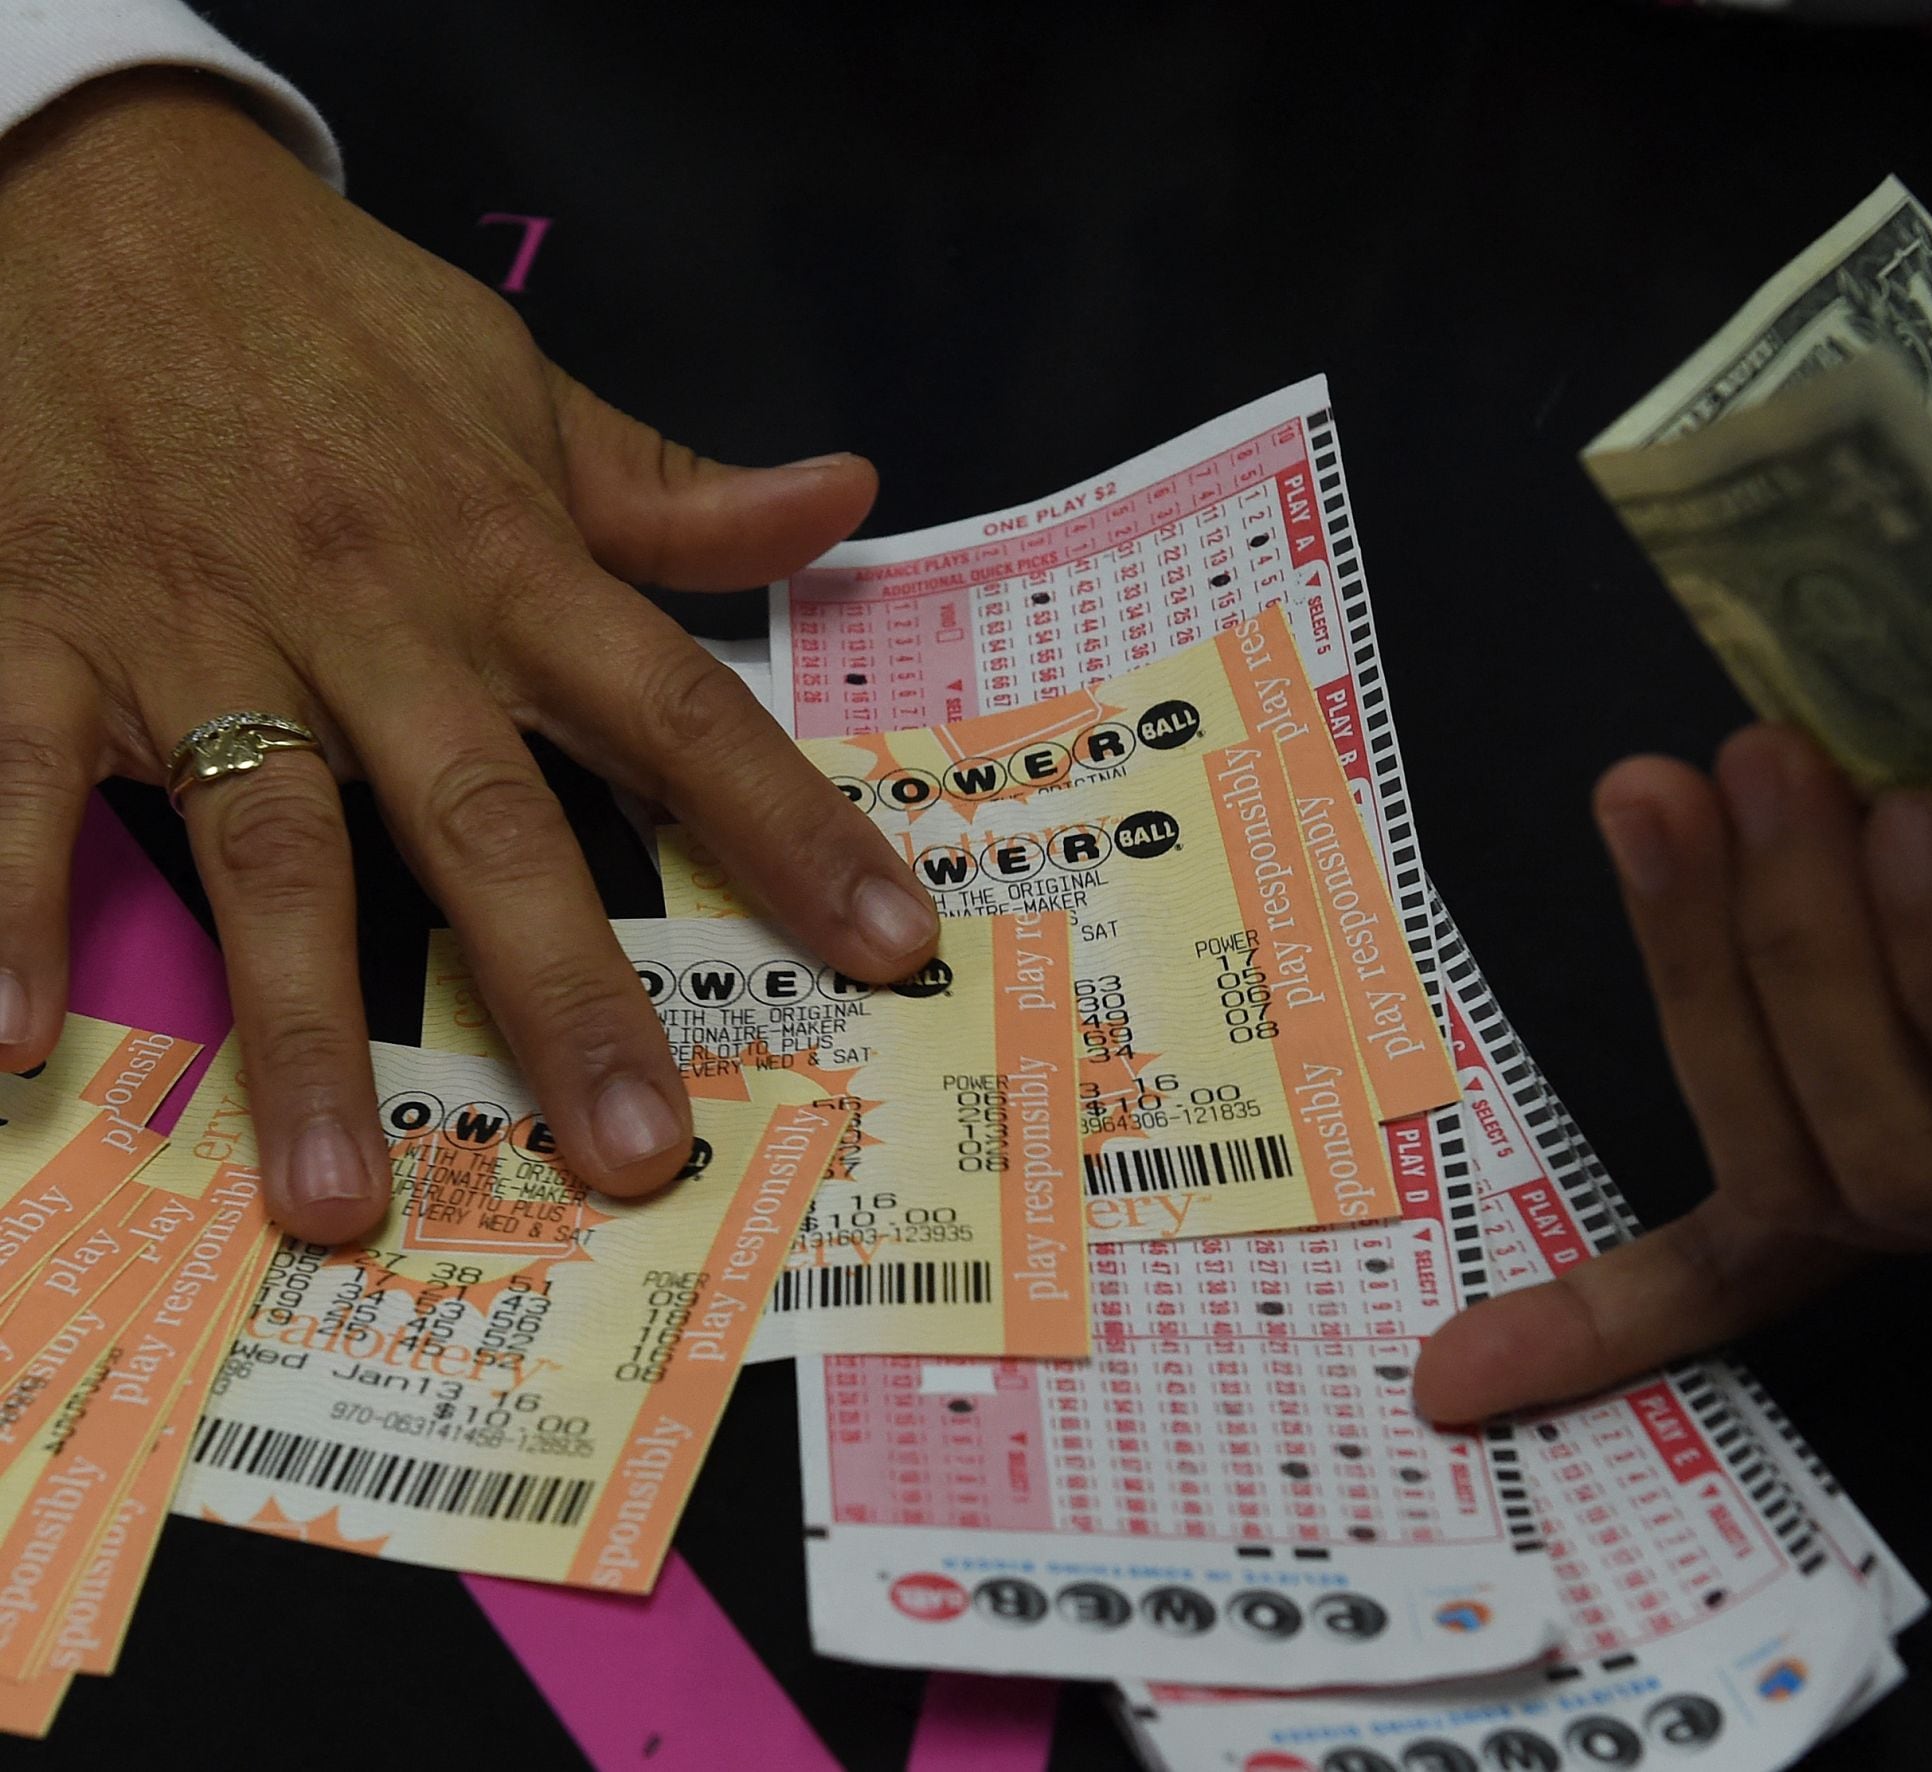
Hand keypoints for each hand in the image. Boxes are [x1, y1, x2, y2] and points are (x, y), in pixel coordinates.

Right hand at [0, 73, 937, 1242]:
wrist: (102, 192)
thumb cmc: (331, 318)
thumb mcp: (522, 386)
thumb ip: (673, 486)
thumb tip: (846, 496)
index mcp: (508, 563)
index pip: (683, 711)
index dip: (795, 829)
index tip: (888, 944)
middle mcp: (373, 618)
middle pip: (488, 825)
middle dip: (567, 994)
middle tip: (632, 1156)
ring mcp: (199, 634)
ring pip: (270, 850)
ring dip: (304, 1031)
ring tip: (336, 1199)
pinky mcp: (37, 629)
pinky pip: (13, 779)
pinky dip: (0, 900)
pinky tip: (7, 1045)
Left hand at [1415, 576, 1931, 1420]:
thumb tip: (1896, 678)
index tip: (1920, 813)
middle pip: (1910, 1156)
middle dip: (1796, 952)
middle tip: (1752, 764)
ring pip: (1806, 1169)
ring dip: (1700, 983)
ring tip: (1655, 798)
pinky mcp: (1909, 1163)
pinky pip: (1761, 1260)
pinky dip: (1617, 1304)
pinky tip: (1473, 1370)